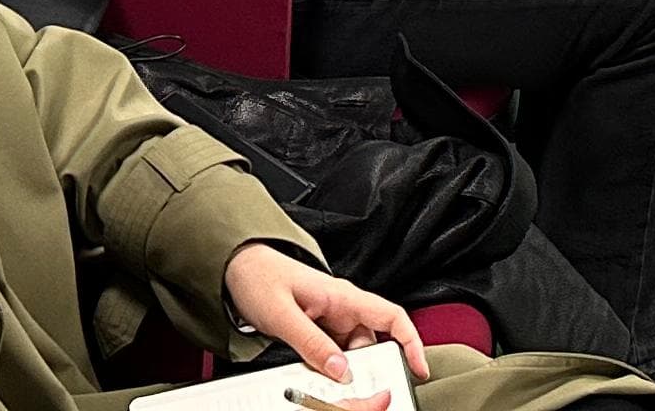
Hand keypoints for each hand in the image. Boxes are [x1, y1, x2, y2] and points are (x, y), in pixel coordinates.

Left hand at [223, 242, 430, 385]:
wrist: (236, 267)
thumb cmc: (259, 278)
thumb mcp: (283, 315)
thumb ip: (312, 344)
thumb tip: (341, 371)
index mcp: (343, 296)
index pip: (391, 316)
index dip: (411, 342)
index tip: (418, 368)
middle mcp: (342, 307)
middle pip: (373, 342)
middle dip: (371, 366)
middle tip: (358, 386)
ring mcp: (330, 318)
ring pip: (352, 352)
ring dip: (346, 369)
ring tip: (326, 379)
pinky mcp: (317, 329)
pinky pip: (333, 353)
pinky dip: (330, 367)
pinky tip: (316, 373)